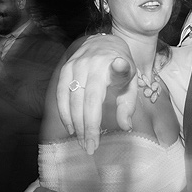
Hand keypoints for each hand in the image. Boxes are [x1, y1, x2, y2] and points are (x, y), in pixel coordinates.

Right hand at [55, 34, 136, 153]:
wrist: (104, 43)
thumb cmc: (121, 67)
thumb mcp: (131, 82)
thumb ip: (127, 104)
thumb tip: (125, 126)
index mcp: (113, 64)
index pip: (113, 79)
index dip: (117, 75)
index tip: (118, 76)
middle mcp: (93, 63)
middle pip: (87, 100)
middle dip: (87, 126)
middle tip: (90, 147)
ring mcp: (76, 64)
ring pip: (72, 99)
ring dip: (75, 123)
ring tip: (81, 141)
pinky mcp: (65, 68)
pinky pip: (60, 94)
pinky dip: (64, 113)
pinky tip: (70, 127)